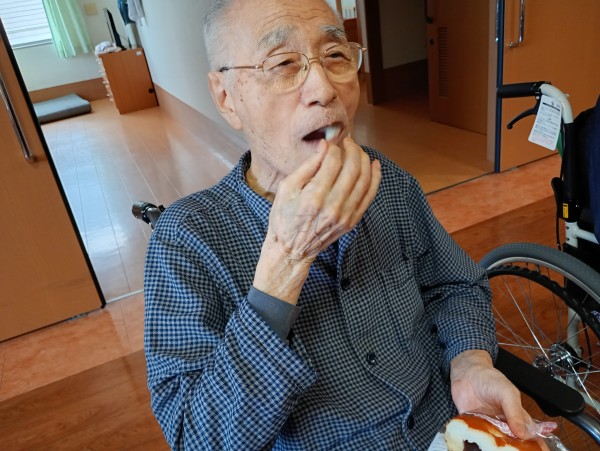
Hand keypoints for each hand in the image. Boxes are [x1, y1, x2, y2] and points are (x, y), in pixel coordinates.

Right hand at [253, 137, 380, 303]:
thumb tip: (325, 146)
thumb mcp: (287, 188)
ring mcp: (345, 215)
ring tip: (357, 150)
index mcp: (313, 197)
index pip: (333, 162)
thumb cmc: (284, 217)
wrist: (292, 250)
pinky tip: (374, 165)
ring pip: (364, 179)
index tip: (331, 144)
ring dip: (364, 159)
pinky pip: (369, 195)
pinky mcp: (352, 220)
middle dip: (352, 149)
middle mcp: (332, 206)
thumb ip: (307, 166)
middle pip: (352, 168)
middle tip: (348, 142)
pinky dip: (375, 177)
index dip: (334, 148)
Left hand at [450, 350, 536, 440]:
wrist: (466, 372)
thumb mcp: (507, 393)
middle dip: (513, 449)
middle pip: (511, 443)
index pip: (529, 436)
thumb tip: (522, 434)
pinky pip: (475, 438)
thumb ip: (515, 412)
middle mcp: (502, 425)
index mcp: (516, 418)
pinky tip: (478, 447)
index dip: (534, 445)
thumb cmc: (490, 379)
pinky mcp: (471, 426)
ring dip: (495, 448)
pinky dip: (477, 443)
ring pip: (494, 444)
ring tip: (496, 450)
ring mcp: (487, 426)